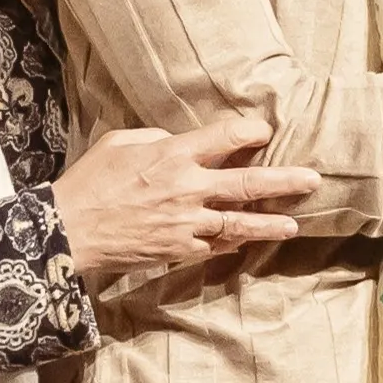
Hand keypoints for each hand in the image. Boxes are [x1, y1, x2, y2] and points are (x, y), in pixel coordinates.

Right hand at [49, 115, 320, 281]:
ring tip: (294, 225)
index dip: (251, 132)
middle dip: (285, 180)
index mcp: (173, 155)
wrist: (69, 231)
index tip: (264, 132)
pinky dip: (234, 243)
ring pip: (241, 223)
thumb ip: (155, 139)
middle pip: (249, 183)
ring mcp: (187, 223)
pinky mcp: (180, 250)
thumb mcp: (118, 143)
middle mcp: (188, 188)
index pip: (226, 137)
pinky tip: (249, 241)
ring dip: (271, 223)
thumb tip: (176, 141)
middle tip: (313, 179)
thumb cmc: (89, 182)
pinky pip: (216, 246)